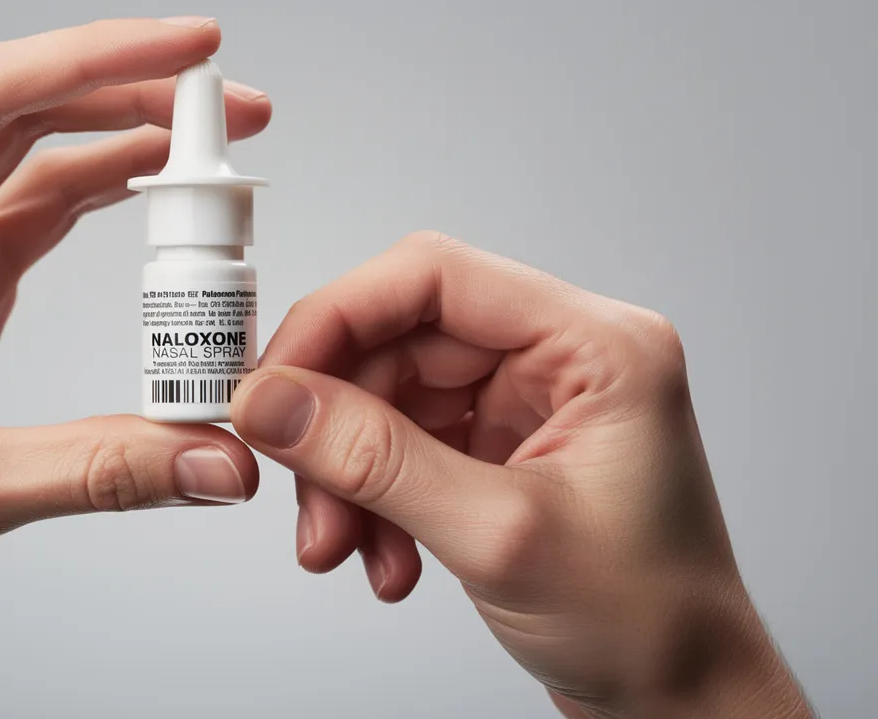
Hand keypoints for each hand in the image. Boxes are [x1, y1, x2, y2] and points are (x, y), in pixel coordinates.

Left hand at [0, 17, 270, 718]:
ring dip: (120, 138)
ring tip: (213, 149)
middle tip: (225, 104)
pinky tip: (154, 191)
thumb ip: (99, 468)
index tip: (184, 48)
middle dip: (125, 89)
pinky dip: (100, 195)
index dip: (88, 57)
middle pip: (13, 109)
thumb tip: (216, 452)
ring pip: (28, 156)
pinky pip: (32, 215)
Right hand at [230, 232, 810, 717]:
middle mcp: (561, 359)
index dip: (339, 317)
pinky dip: (374, 499)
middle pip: (401, 342)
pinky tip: (384, 556)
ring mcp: (528, 403)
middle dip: (338, 424)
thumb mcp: (497, 535)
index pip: (435, 278)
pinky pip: (403, 444)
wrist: (680, 696)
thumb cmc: (649, 621)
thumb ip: (375, 460)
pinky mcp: (500, 445)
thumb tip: (275, 403)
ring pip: (390, 398)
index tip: (275, 378)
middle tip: (302, 488)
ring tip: (344, 544)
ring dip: (349, 474)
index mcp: (595, 346)